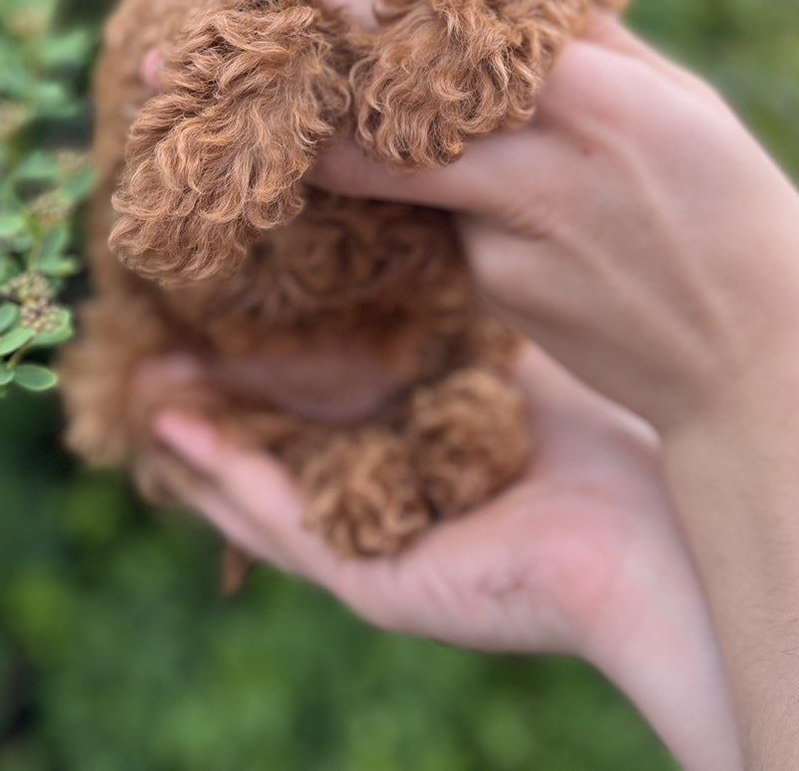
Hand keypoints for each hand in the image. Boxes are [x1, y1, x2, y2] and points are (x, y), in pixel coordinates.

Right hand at [147, 345, 740, 770]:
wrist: (655, 537)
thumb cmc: (605, 441)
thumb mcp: (511, 354)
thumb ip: (467, 309)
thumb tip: (439, 216)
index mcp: (421, 451)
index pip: (329, 406)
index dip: (274, 361)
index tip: (226, 299)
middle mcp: (389, 498)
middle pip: (284, 447)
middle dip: (222, 397)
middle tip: (157, 340)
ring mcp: (379, 544)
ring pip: (265, 489)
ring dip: (202, 440)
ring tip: (142, 385)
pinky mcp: (378, 583)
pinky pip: (284, 529)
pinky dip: (226, 480)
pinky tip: (177, 436)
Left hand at [273, 0, 798, 436]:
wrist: (762, 376)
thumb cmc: (741, 219)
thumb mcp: (689, 106)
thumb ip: (593, 48)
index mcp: (595, 95)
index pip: (438, 35)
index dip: (333, 8)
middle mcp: (541, 164)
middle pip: (378, 114)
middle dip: (276, 88)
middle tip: (182, 61)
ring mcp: (512, 239)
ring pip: (409, 173)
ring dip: (356, 146)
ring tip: (313, 127)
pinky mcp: (501, 295)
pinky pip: (462, 229)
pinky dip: (471, 211)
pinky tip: (547, 234)